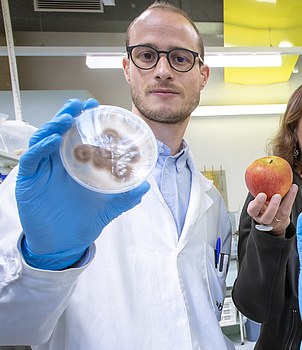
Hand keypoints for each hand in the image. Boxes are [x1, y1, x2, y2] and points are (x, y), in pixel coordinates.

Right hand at [16, 99, 149, 269]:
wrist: (64, 244)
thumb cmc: (82, 221)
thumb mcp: (109, 207)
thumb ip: (126, 197)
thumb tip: (145, 186)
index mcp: (75, 164)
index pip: (76, 135)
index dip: (83, 119)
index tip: (95, 105)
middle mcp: (57, 163)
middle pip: (58, 131)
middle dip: (68, 114)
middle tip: (80, 104)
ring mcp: (41, 170)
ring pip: (43, 140)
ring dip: (54, 126)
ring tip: (68, 117)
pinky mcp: (28, 181)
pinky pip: (31, 159)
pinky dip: (40, 147)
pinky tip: (53, 140)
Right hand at [246, 184, 297, 234]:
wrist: (272, 219)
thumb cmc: (263, 205)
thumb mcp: (257, 198)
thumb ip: (258, 187)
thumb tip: (263, 166)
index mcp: (254, 212)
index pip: (253, 209)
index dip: (257, 203)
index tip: (262, 194)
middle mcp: (264, 218)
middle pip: (267, 217)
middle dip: (272, 206)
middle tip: (277, 196)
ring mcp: (275, 220)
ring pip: (280, 214)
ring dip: (286, 201)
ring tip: (290, 189)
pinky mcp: (284, 218)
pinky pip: (289, 208)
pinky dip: (291, 197)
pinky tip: (293, 187)